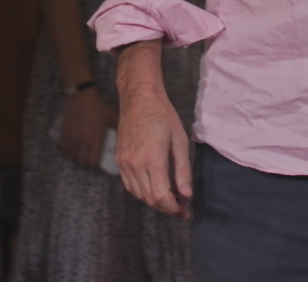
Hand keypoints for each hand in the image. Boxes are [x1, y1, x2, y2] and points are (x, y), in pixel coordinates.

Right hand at [58, 87, 116, 171]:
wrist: (82, 96)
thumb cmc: (98, 107)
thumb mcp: (111, 117)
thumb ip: (118, 129)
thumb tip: (127, 138)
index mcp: (95, 139)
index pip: (94, 162)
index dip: (96, 169)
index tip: (99, 169)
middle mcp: (83, 142)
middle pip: (83, 162)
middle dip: (87, 166)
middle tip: (91, 165)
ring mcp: (73, 138)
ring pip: (73, 157)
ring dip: (78, 160)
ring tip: (83, 159)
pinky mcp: (65, 133)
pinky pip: (64, 149)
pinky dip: (68, 153)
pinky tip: (72, 152)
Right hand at [116, 42, 193, 218]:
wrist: (139, 98)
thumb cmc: (163, 116)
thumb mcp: (180, 141)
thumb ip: (183, 171)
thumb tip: (188, 196)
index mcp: (152, 158)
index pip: (161, 197)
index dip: (174, 208)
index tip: (186, 210)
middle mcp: (134, 163)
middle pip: (150, 199)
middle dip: (167, 207)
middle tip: (183, 207)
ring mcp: (124, 162)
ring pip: (139, 194)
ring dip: (155, 201)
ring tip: (172, 198)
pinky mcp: (119, 160)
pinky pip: (130, 185)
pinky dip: (143, 191)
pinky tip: (156, 186)